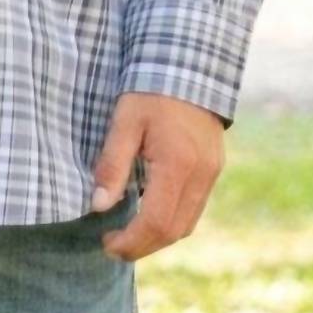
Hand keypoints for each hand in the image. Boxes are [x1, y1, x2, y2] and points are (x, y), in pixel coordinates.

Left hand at [91, 91, 224, 260]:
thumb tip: (99, 206)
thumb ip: (112, 164)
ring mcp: (211, 173)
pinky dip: (172, 220)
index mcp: (178, 165)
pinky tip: (149, 212)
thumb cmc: (151, 91)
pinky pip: (194, 208)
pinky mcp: (214, 169)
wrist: (190, 65)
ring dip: (158, 237)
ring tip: (128, 235)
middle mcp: (201, 175)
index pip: (157, 223)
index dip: (131, 242)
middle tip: (113, 247)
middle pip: (175, 231)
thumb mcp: (124, 121)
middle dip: (142, 246)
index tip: (106, 243)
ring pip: (187, 224)